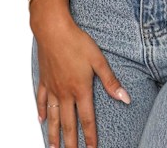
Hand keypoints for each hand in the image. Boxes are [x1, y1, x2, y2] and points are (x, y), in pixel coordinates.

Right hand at [35, 18, 130, 147]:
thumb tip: (125, 98)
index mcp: (81, 89)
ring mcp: (52, 88)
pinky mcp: (44, 80)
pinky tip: (41, 120)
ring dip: (53, 134)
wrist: (53, 30)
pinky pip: (41, 100)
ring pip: (52, 117)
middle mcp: (65, 93)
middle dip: (70, 143)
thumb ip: (111, 81)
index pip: (87, 119)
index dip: (90, 137)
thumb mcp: (98, 60)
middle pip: (68, 124)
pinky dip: (41, 111)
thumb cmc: (77, 42)